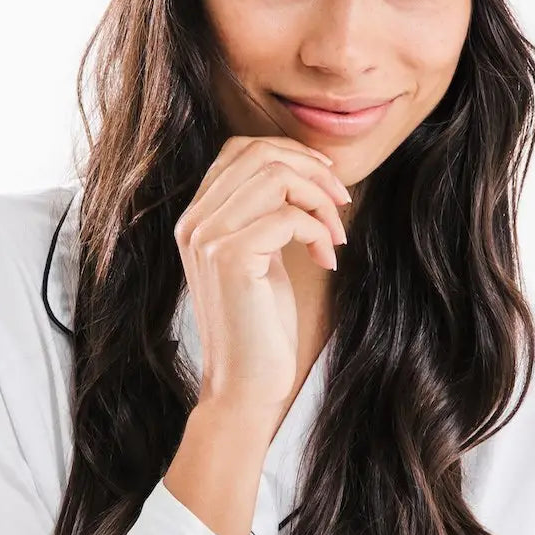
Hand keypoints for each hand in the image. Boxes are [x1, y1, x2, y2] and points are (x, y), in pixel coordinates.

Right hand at [173, 135, 350, 414]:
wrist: (244, 386)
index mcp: (196, 215)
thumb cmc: (260, 324)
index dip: (290, 152)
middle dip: (313, 171)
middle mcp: (193, 220)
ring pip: (275, 176)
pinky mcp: (230, 258)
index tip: (326, 179)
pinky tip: (327, 260)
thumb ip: (265, 211)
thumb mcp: (261, 254)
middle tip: (341, 203)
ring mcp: (206, 237)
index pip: (240, 148)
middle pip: (259, 153)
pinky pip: (288, 216)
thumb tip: (307, 169)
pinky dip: (319, 232)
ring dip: (319, 200)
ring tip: (335, 235)